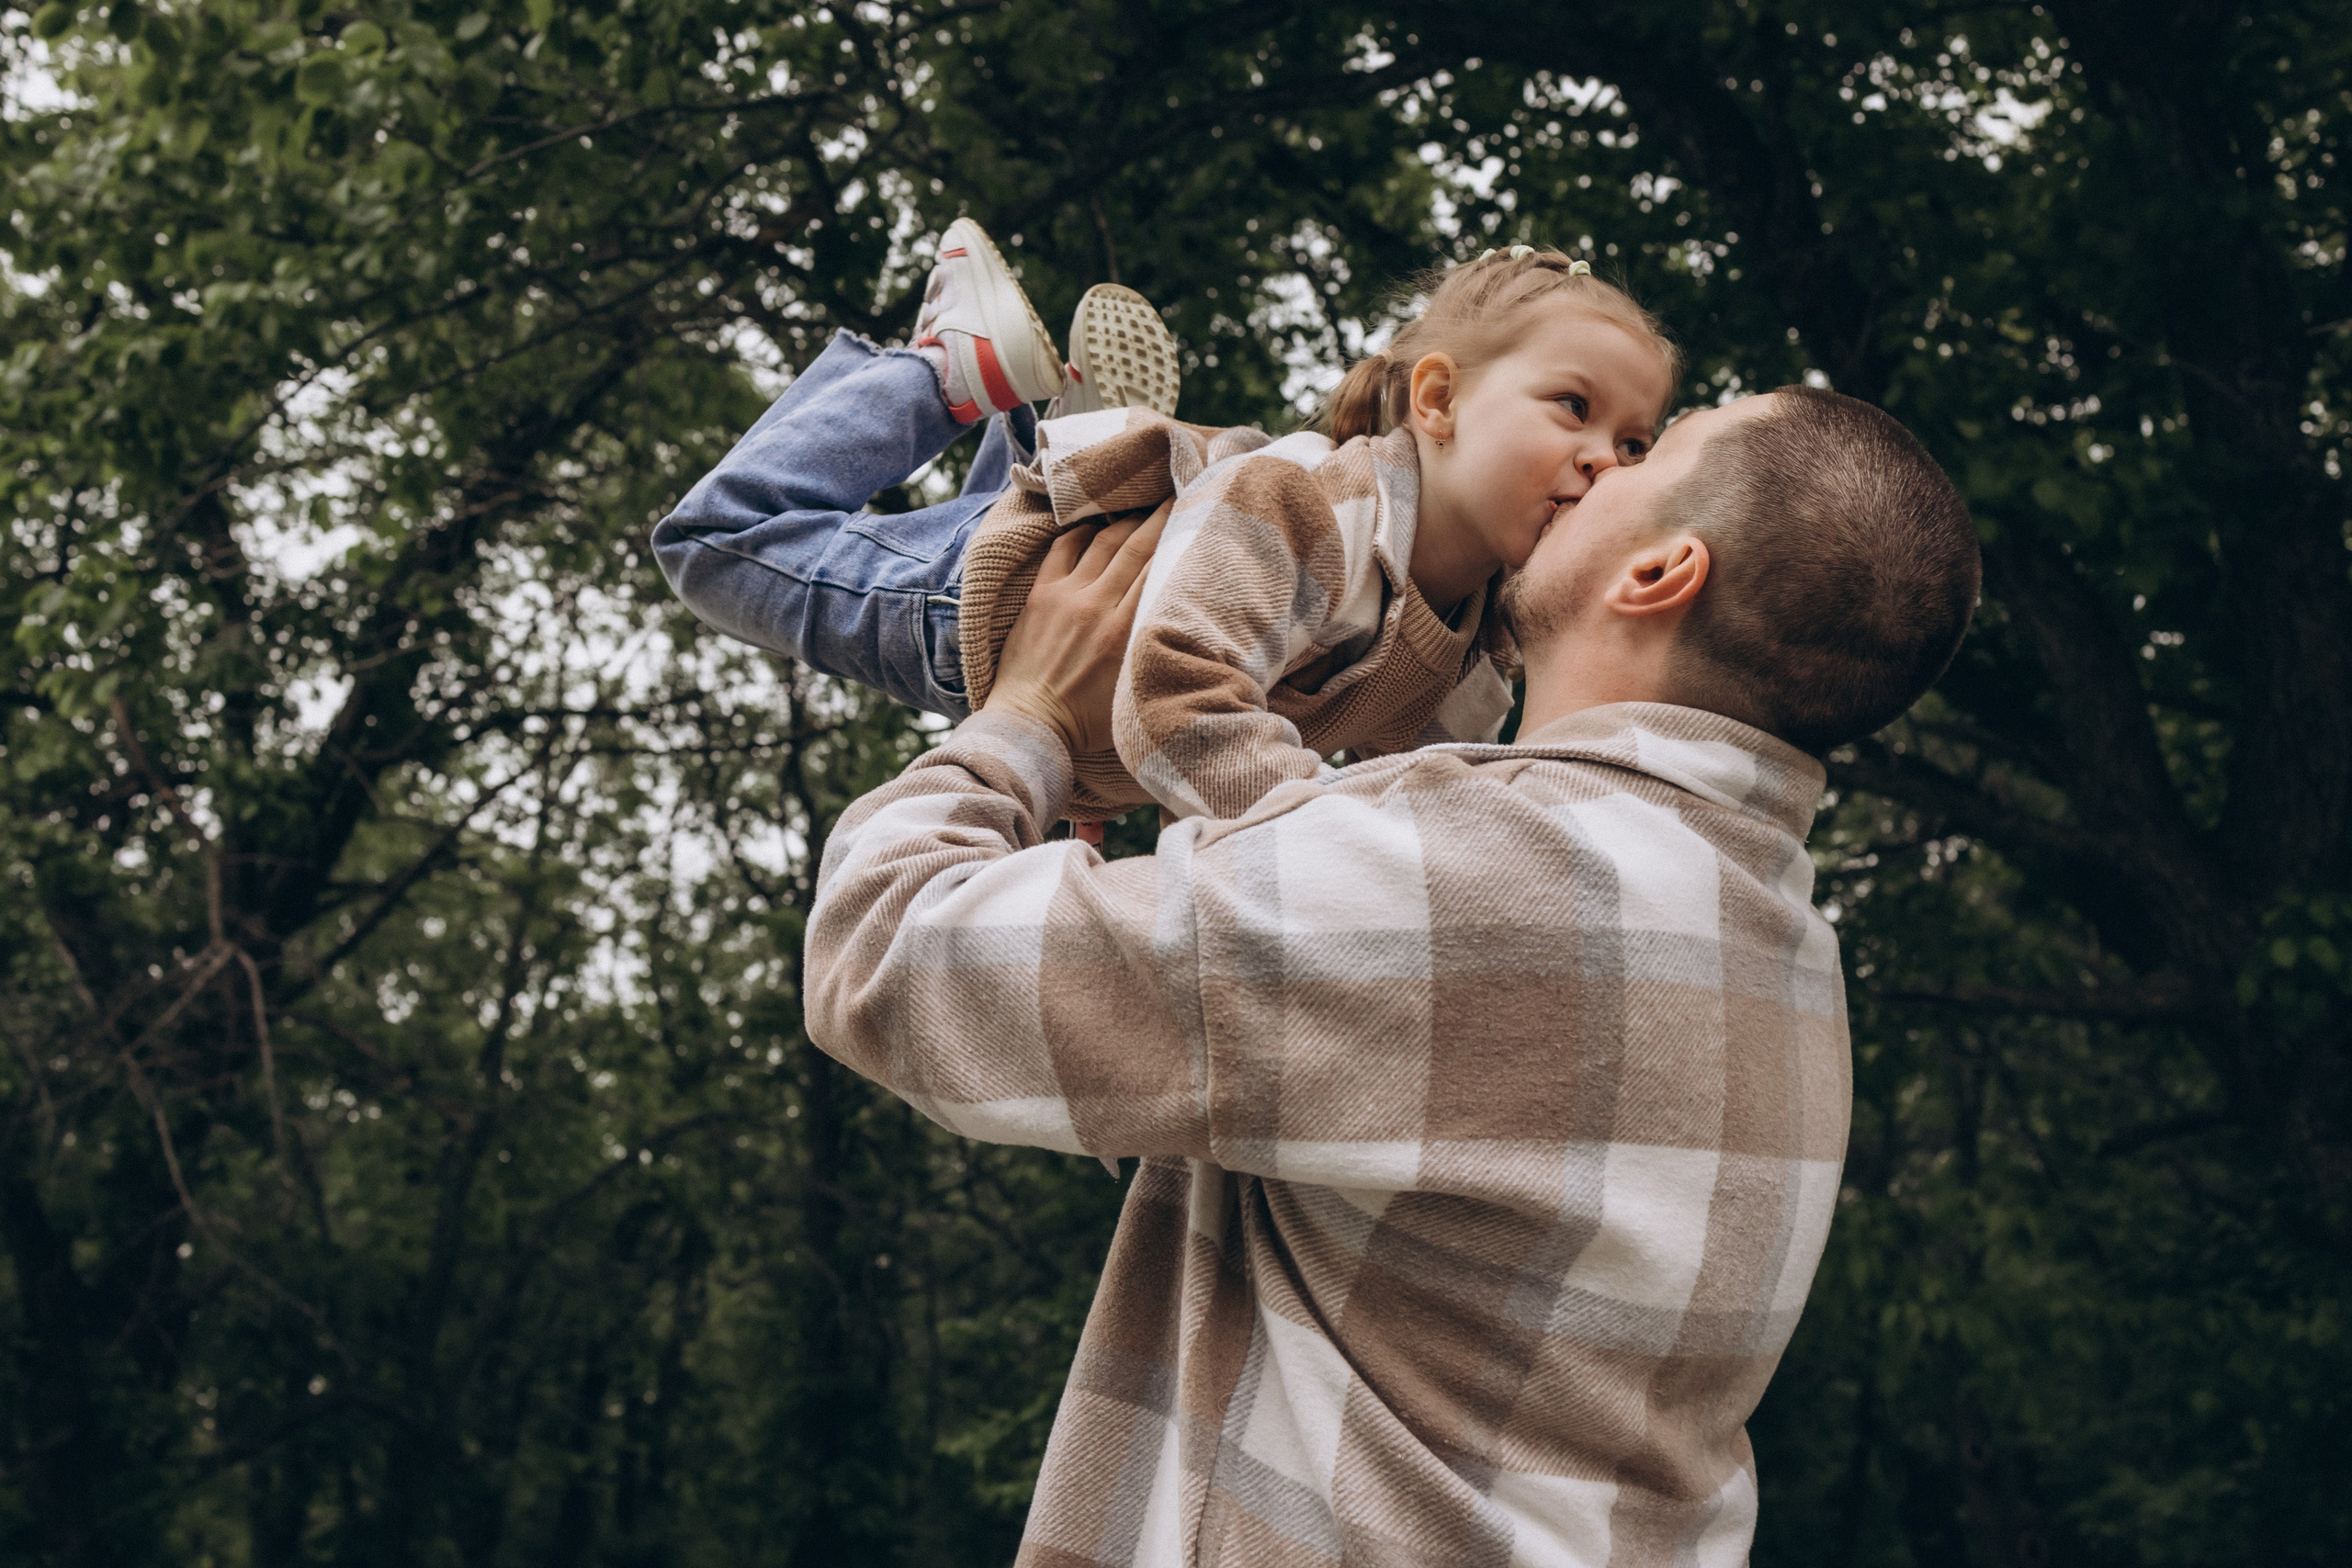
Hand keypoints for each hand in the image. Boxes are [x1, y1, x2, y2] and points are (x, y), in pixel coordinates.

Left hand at [985, 501, 1169, 756]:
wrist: (1031, 724)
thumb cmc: (1088, 720)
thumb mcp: (1136, 692)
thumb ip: (1160, 655)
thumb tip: (1191, 628)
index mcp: (1125, 630)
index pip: (1159, 567)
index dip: (1181, 535)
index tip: (1199, 513)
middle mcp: (1097, 604)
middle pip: (1137, 544)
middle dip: (1162, 515)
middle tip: (1180, 492)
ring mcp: (1066, 595)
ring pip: (1103, 540)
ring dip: (1126, 519)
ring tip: (1145, 505)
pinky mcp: (1040, 594)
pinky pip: (1063, 547)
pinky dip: (1081, 530)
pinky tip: (1096, 521)